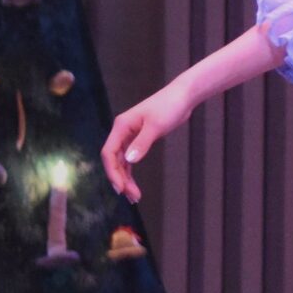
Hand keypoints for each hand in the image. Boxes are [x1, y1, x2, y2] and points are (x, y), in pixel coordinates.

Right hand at [102, 82, 196, 201]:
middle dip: (120, 179)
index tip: (121, 187)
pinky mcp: (140, 139)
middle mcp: (122, 132)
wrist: (184, 96)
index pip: (109, 153)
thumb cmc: (170, 107)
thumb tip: (129, 160)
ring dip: (126, 178)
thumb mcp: (156, 126)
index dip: (112, 171)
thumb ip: (142, 143)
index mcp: (121, 127)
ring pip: (122, 161)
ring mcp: (130, 136)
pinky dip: (131, 171)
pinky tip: (133, 184)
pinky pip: (130, 158)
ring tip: (134, 196)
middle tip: (131, 196)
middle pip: (114, 160)